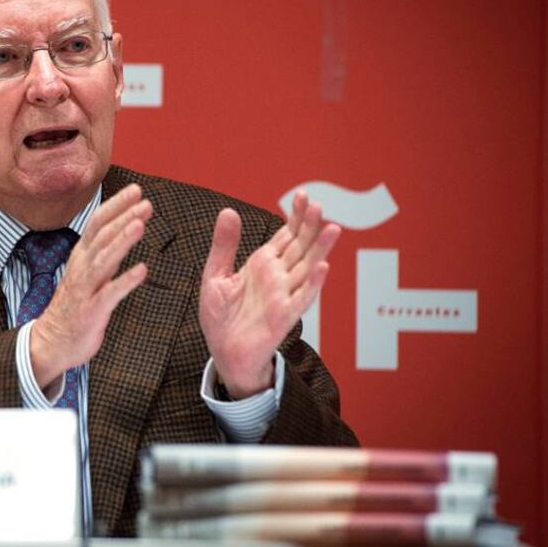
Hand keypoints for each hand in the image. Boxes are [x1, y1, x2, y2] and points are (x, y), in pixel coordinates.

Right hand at [30, 184, 152, 387]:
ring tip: (140, 225)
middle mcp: (82, 268)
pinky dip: (125, 281)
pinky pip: (110, 293)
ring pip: (104, 260)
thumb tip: (126, 230)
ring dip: (122, 241)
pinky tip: (142, 270)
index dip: (116, 205)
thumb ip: (106, 252)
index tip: (136, 191)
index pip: (98, 223)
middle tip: (145, 202)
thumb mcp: (89, 273)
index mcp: (82, 256)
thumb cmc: (75, 306)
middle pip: (102, 236)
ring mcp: (85, 289)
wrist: (53, 341)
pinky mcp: (92, 310)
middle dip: (124, 217)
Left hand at [198, 191, 339, 397]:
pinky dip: (312, 284)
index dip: (295, 216)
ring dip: (319, 249)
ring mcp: (283, 295)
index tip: (302, 195)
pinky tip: (322, 267)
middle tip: (318, 204)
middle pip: (300, 246)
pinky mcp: (283, 316)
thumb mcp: (215, 275)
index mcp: (263, 265)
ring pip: (306, 268)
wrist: (222, 351)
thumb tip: (228, 211)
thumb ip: (224, 245)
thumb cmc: (221, 317)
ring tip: (332, 228)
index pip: (285, 235)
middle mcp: (277, 277)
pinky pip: (301, 299)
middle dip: (309, 226)